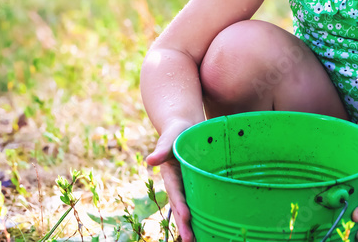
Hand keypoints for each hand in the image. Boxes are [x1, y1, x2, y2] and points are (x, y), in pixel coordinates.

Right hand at [146, 120, 195, 241]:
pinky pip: (197, 201)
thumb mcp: (170, 137)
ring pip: (187, 208)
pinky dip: (200, 215)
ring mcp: (185, 185)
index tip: (187, 217)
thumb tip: (150, 161)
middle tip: (189, 240)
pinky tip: (207, 227)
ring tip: (195, 240)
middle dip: (184, 224)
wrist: (184, 128)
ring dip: (191, 224)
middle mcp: (177, 183)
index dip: (180, 205)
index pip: (176, 192)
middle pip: (180, 206)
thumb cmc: (177, 130)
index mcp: (170, 174)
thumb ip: (162, 148)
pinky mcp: (194, 184)